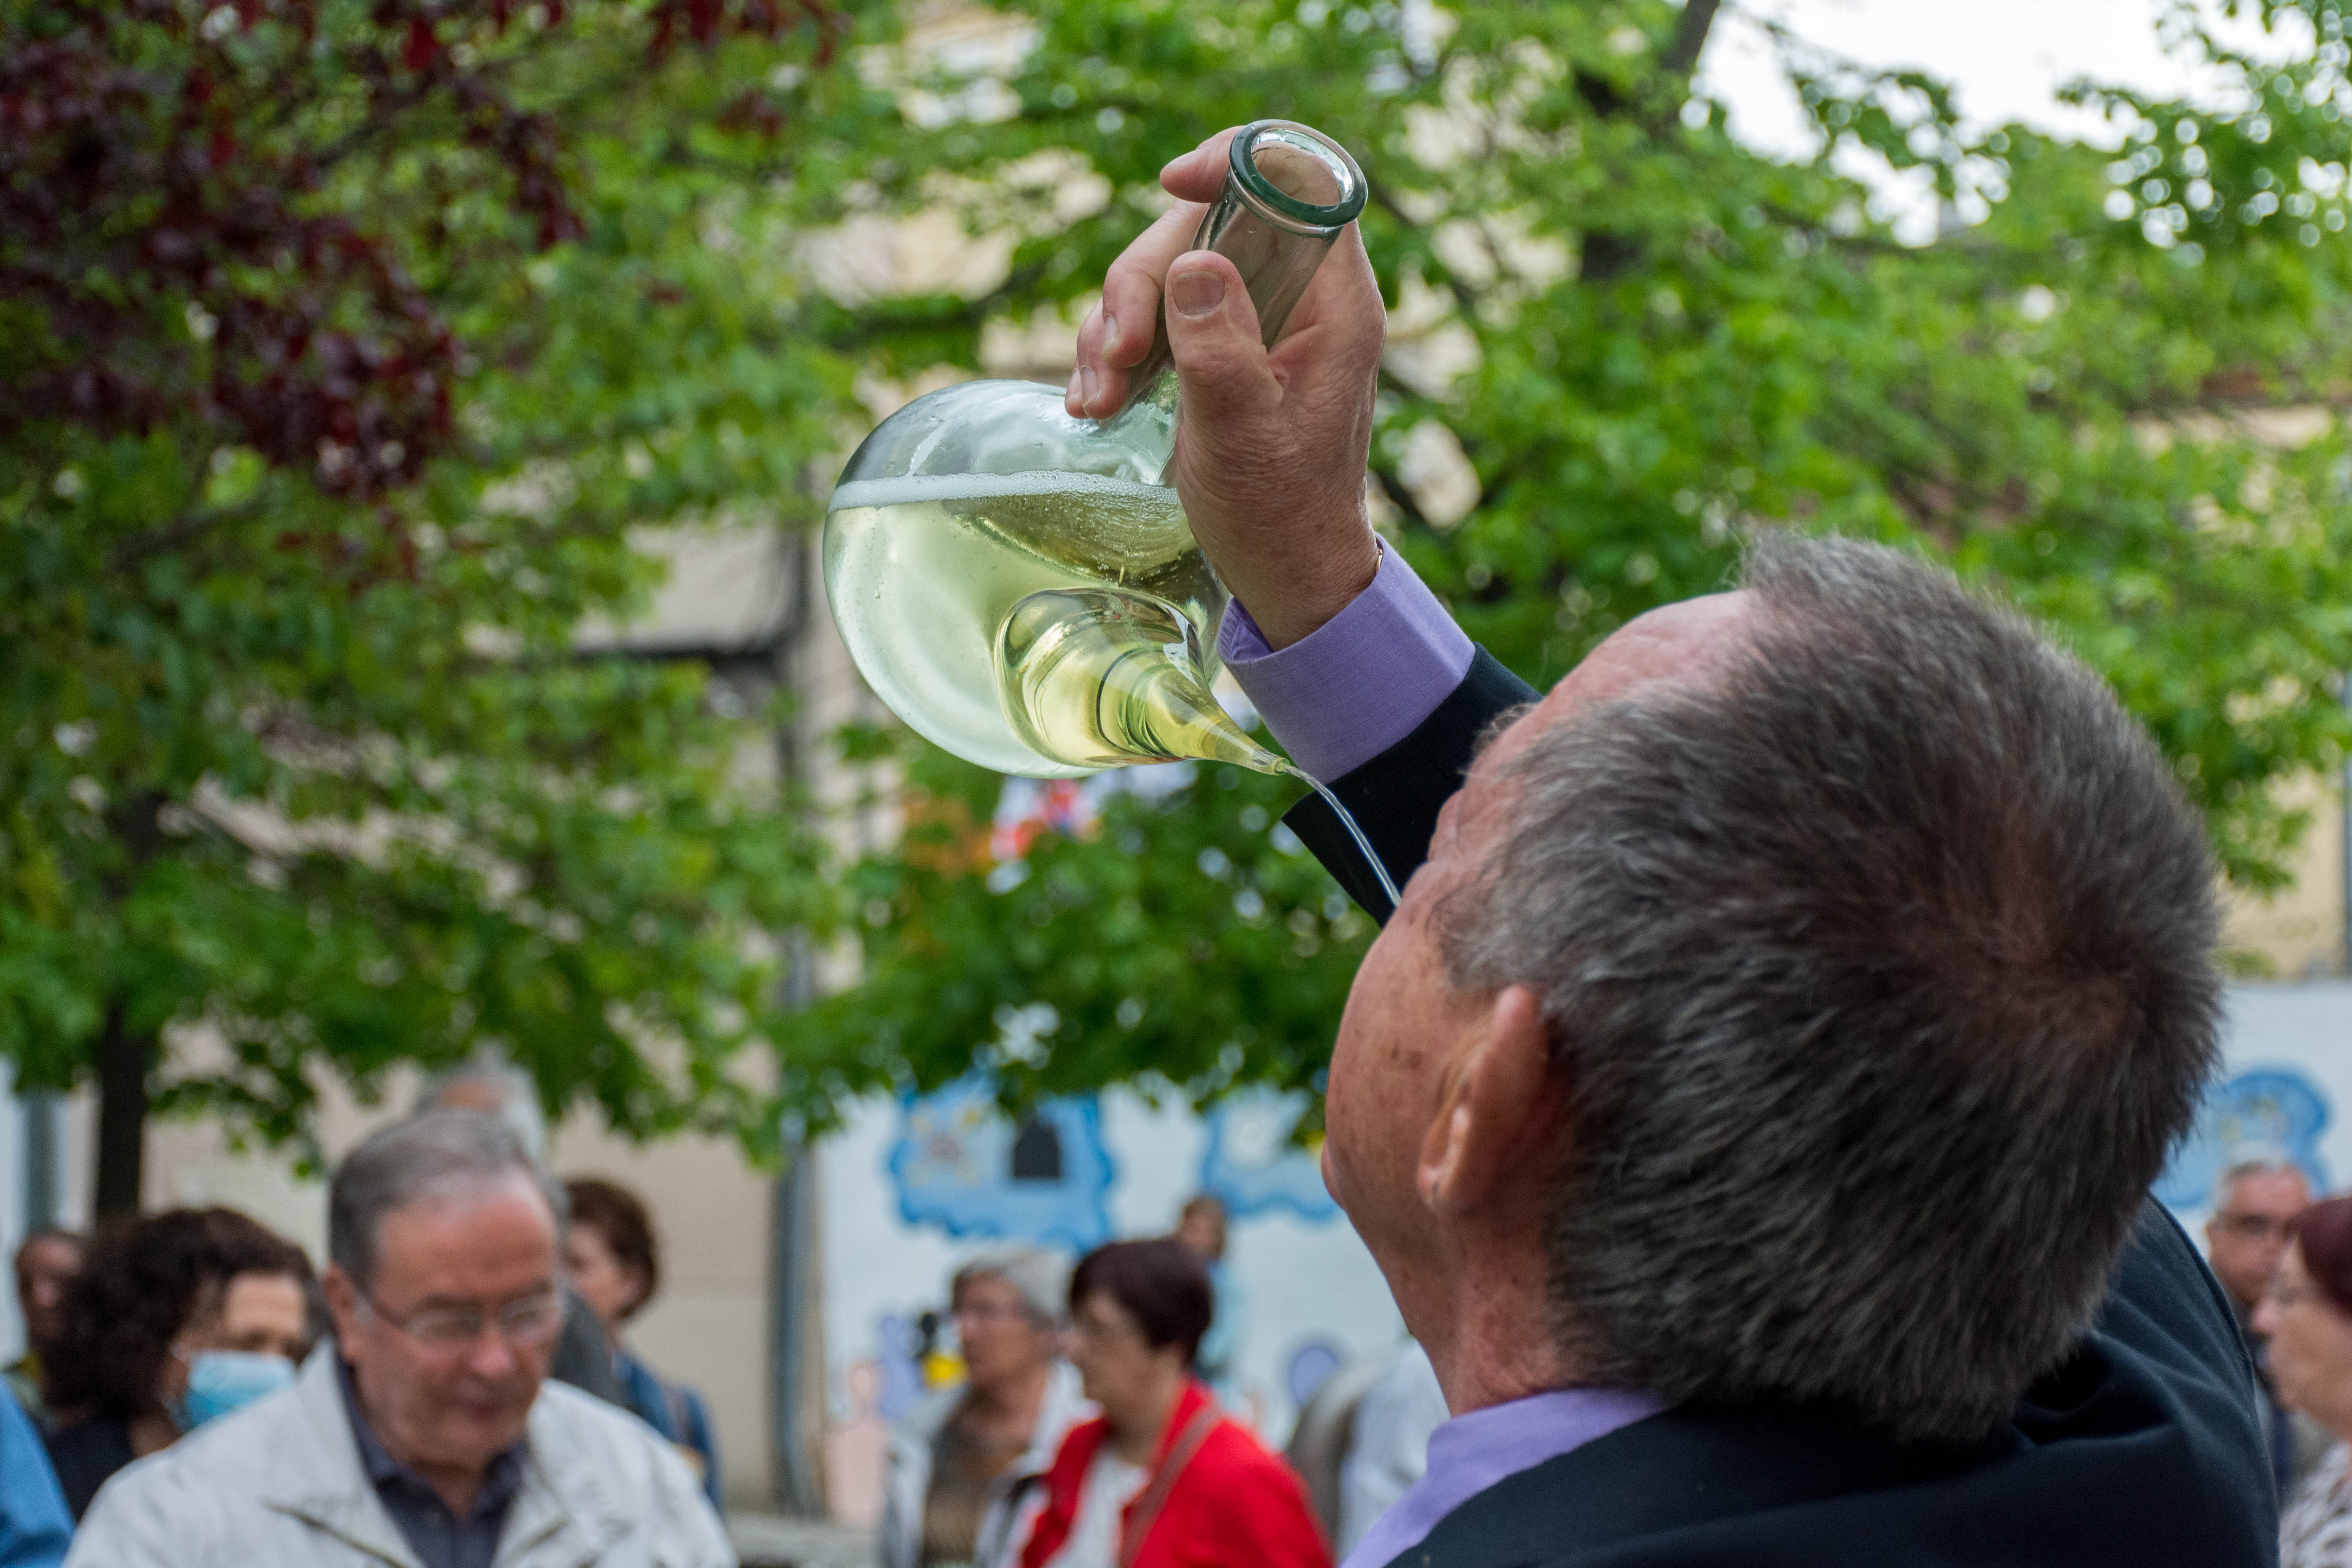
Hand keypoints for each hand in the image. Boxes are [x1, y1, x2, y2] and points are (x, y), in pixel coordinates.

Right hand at [1066, 128, 1385, 649]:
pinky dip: (1118, 352)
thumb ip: (1221, 347)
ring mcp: (1256, 322)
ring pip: (1171, 271)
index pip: (1301, 181)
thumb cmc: (1279, 513)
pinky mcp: (1219, 348)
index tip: (1173, 185)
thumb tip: (1196, 265)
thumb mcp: (1242, 435)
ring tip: (1100, 400)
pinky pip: (1157, 315)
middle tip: (1118, 357)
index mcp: (1334, 304)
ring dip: (1118, 325)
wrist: (1285, 573)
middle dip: (1144, 279)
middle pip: (1211, 224)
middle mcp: (1301, 299)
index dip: (1239, 161)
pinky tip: (1097, 404)